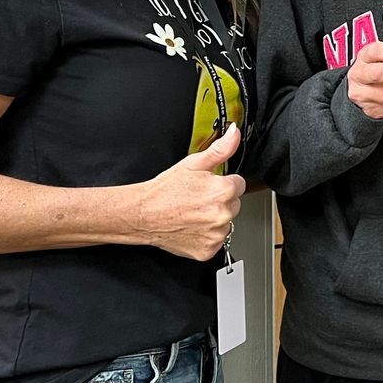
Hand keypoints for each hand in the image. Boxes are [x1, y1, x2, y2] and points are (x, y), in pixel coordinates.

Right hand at [139, 125, 244, 259]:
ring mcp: (216, 234)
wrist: (143, 214)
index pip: (238, 184)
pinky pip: (215, 240)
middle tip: (198, 199)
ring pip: (226, 223)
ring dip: (214, 219)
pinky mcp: (208, 250)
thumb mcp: (193, 164)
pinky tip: (192, 226)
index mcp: (223, 190)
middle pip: (234, 204)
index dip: (222, 183)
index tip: (208, 186)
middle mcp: (223, 214)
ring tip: (193, 213)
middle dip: (219, 201)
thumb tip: (234, 133)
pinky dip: (206, 235)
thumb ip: (220, 149)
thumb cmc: (164, 190)